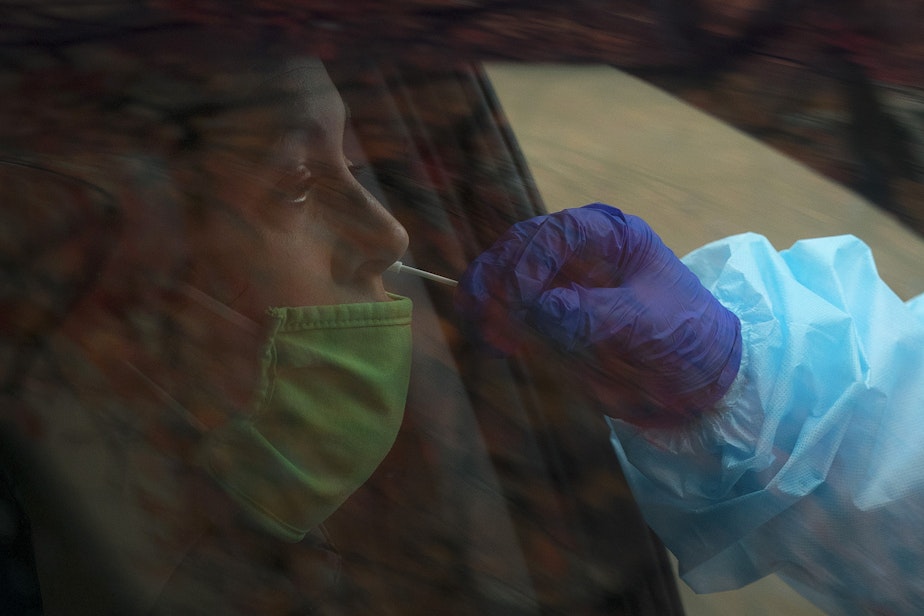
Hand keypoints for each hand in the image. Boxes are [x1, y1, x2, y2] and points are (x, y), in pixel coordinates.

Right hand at [454, 203, 741, 426]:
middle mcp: (576, 249)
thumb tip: (538, 311)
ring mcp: (554, 279)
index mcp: (610, 235)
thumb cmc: (683, 338)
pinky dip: (489, 323)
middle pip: (518, 248)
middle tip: (491, 324)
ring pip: (500, 274)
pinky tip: (494, 346)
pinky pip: (503, 308)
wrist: (693, 378)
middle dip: (498, 282)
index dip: (529, 262)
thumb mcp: (647, 325)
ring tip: (489, 341)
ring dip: (485, 303)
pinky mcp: (541, 311)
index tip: (519, 303)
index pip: (557, 233)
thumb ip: (594, 315)